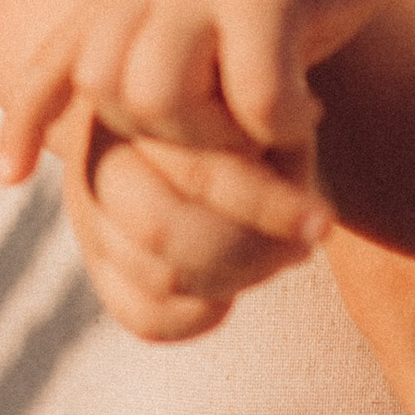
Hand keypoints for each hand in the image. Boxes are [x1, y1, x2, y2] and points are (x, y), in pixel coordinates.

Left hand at [0, 0, 414, 182]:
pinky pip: (250, 91)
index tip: (8, 174)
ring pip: (157, 96)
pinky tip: (312, 112)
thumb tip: (161, 135)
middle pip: (107, 91)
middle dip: (165, 146)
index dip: (27, 114)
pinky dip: (280, 123)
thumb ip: (185, 52)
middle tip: (236, 149)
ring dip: (218, 142)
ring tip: (271, 134)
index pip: (59, 53)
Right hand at [60, 99, 328, 343]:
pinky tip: (236, 286)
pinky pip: (146, 318)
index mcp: (137, 102)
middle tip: (302, 246)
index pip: (198, 173)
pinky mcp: (99, 264)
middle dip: (249, 251)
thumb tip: (307, 144)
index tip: (324, 222)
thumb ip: (269, 121)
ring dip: (234, 280)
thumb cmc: (241, 98)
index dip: (269, 205)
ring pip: (158, 278)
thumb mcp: (256, 96)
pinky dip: (200, 315)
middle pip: (163, 230)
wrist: (193, 108)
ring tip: (281, 256)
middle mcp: (98, 155)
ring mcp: (89, 213)